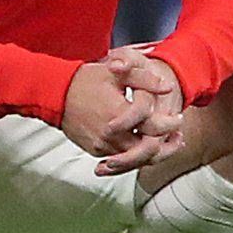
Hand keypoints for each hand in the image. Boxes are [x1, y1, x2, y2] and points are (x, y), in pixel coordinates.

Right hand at [62, 57, 183, 174]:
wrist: (53, 94)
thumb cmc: (84, 81)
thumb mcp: (116, 73)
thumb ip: (144, 79)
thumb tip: (168, 88)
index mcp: (120, 114)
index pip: (155, 127)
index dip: (171, 124)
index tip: (179, 118)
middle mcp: (112, 135)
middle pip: (149, 151)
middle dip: (167, 146)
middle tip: (178, 139)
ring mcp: (103, 145)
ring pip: (136, 159)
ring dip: (153, 153)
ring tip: (164, 144)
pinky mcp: (96, 150)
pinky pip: (120, 159)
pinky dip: (134, 155)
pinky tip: (141, 146)